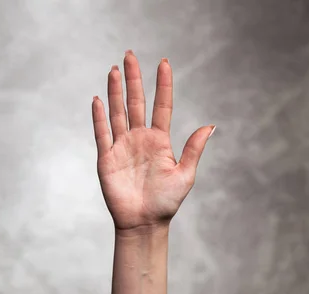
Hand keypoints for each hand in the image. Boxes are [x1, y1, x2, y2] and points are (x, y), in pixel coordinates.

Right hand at [92, 50, 214, 233]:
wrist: (143, 223)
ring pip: (117, 113)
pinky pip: (101, 133)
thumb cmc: (166, 202)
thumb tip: (210, 126)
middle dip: (133, 79)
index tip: (164, 62)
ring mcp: (121, 146)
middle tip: (129, 55)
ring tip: (114, 70)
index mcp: (160, 140)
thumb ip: (193, 149)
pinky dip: (99, 117)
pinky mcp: (106, 158)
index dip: (163, 84)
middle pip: (136, 102)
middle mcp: (139, 138)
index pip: (161, 105)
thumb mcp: (185, 175)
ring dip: (114, 92)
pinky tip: (98, 99)